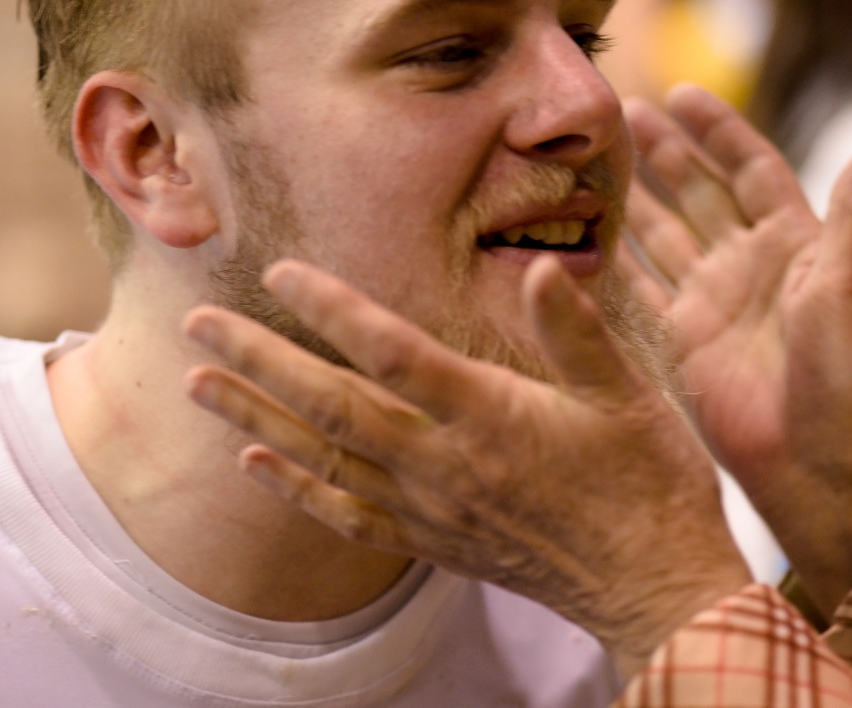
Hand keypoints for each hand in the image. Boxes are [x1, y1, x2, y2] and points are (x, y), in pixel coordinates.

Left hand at [183, 255, 750, 676]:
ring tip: (199, 381)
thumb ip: (576, 331)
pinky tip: (255, 462)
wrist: (653, 585)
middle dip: (261, 359)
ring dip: (256, 416)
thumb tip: (542, 267)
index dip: (333, 309)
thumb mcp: (627, 395)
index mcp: (489, 416)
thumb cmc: (648, 483)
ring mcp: (432, 508)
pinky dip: (295, 488)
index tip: (282, 272)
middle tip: (199, 322)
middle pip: (333, 404)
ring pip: (325, 457)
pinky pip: (347, 515)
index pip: (392, 352)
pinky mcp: (434, 542)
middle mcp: (445, 464)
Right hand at [622, 85, 851, 612]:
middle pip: (702, 192)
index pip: (753, 168)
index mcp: (799, 244)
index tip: (683, 95)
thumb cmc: (851, 381)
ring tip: (594, 162)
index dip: (720, 131)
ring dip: (635, 198)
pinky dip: (612, 267)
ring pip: (666, 234)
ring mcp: (715, 303)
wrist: (823, 469)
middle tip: (624, 113)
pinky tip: (581, 238)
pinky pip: (641, 294)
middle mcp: (752, 265)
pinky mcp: (684, 343)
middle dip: (667, 153)